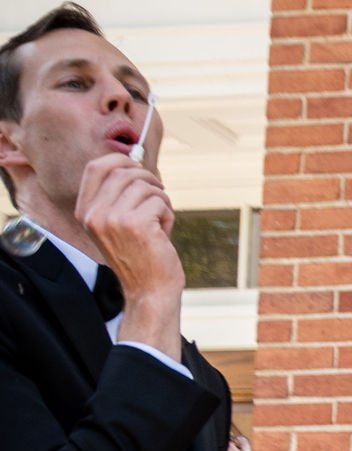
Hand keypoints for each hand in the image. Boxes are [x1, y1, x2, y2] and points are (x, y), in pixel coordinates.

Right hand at [75, 154, 182, 351]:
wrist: (149, 291)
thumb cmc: (140, 257)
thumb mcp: (116, 225)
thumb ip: (117, 197)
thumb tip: (134, 163)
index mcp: (85, 212)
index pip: (95, 168)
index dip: (119, 160)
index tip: (137, 165)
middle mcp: (94, 214)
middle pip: (124, 172)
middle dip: (148, 179)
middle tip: (160, 194)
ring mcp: (113, 219)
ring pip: (145, 185)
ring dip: (160, 200)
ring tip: (160, 220)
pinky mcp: (136, 225)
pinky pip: (159, 201)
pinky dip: (168, 214)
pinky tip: (163, 234)